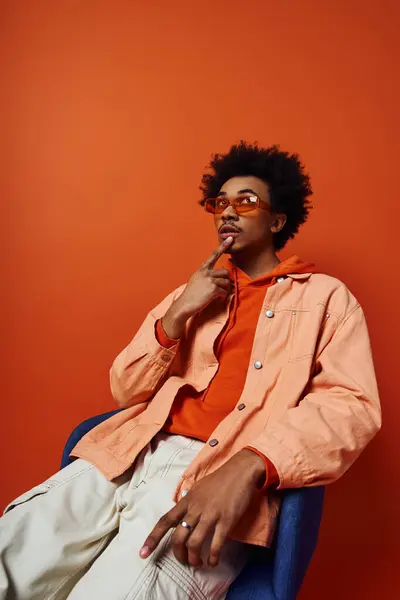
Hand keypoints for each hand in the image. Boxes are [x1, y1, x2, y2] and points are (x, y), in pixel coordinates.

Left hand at [139, 449, 264, 566]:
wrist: (240, 470)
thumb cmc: (220, 479)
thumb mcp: (199, 488)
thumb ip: (189, 502)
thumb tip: (182, 515)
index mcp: (187, 500)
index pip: (165, 521)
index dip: (153, 538)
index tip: (142, 553)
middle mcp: (196, 508)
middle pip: (178, 537)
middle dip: (178, 554)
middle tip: (184, 561)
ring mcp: (211, 514)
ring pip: (195, 543)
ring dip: (194, 558)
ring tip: (198, 563)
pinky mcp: (226, 520)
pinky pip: (216, 544)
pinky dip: (213, 556)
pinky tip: (214, 561)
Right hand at [161, 236, 233, 338]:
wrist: (184, 305)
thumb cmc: (191, 296)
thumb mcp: (196, 281)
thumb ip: (206, 277)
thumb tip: (220, 279)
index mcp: (201, 270)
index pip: (213, 256)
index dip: (223, 246)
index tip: (230, 239)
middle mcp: (206, 272)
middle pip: (225, 272)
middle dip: (226, 281)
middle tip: (221, 289)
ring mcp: (209, 280)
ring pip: (226, 282)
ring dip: (224, 290)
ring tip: (216, 295)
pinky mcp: (213, 288)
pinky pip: (224, 292)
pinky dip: (221, 297)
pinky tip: (214, 299)